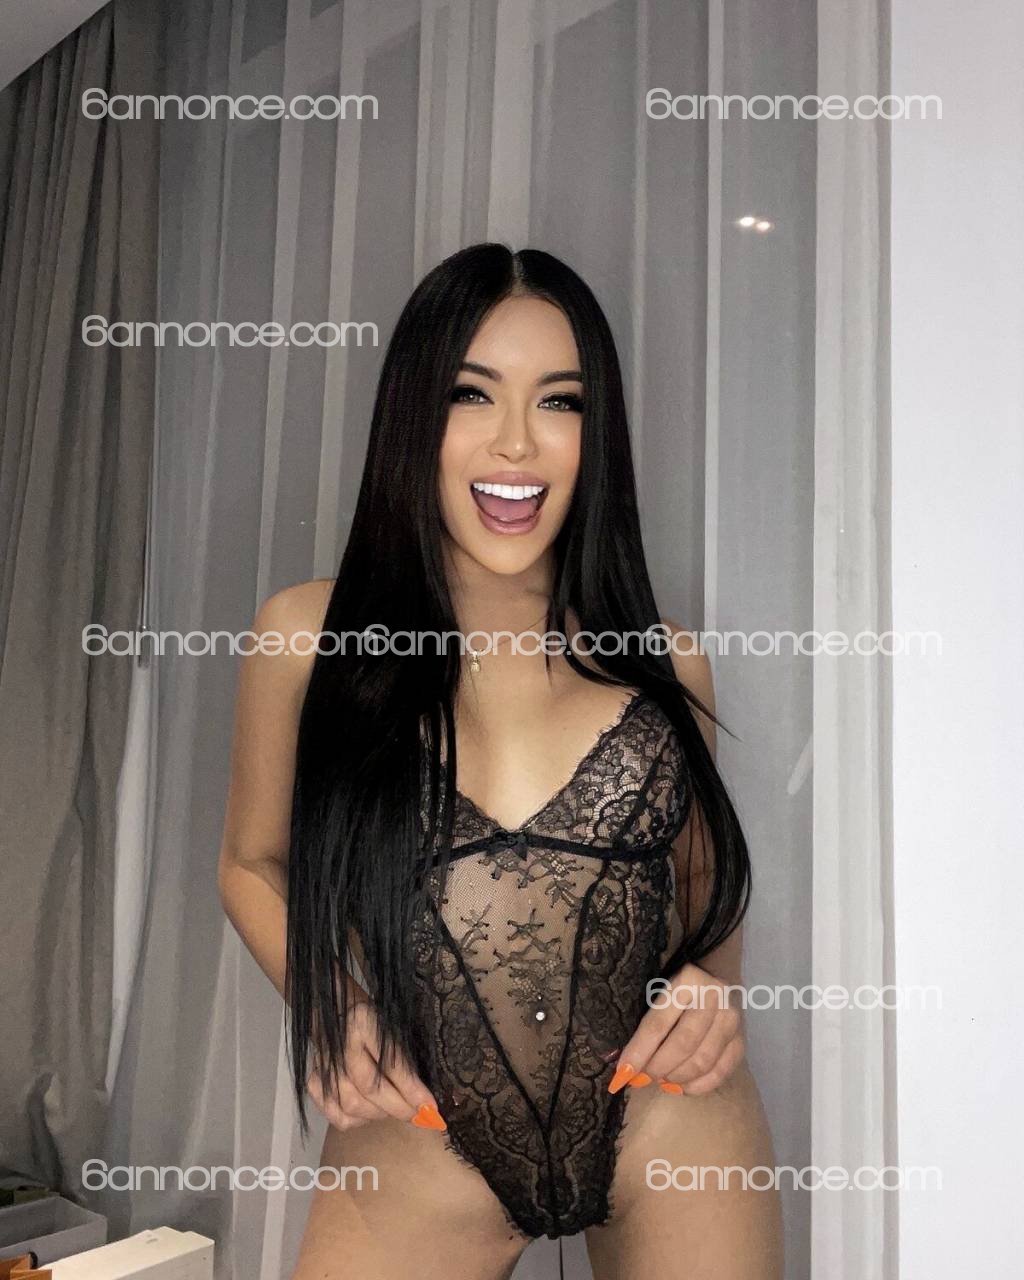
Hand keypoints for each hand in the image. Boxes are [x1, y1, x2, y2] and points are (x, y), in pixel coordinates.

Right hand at [307, 1000, 445, 1131]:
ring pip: (352, 1104)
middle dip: (399, 1107)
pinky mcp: (313, 1081)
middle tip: (419, 1115)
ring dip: (379, 1114)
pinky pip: (335, 1114)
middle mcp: (340, 1044)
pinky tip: (371, 1114)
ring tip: (396, 1110)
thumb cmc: (372, 1019)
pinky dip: (357, 1121)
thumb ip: (404, 1056)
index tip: (430, 1106)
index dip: (411, 1089)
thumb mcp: (392, 1025)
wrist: (336, 1011)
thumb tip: (424, 1096)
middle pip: (370, 1087)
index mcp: (362, 1021)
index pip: (390, 1062)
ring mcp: (323, 1065)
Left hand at [608, 962, 744, 1096]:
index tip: (622, 1073)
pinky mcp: (741, 1040)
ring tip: (660, 1080)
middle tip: (642, 1078)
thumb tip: (624, 1065)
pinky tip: (681, 1086)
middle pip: (683, 1045)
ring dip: (676, 1077)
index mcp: (688, 980)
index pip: (659, 1023)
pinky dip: (698, 1086)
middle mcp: (715, 997)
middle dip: (658, 1067)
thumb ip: (645, 1022)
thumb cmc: (677, 983)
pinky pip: (720, 1072)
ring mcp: (732, 1020)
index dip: (639, 1052)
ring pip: (702, 1061)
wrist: (717, 970)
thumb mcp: (658, 989)